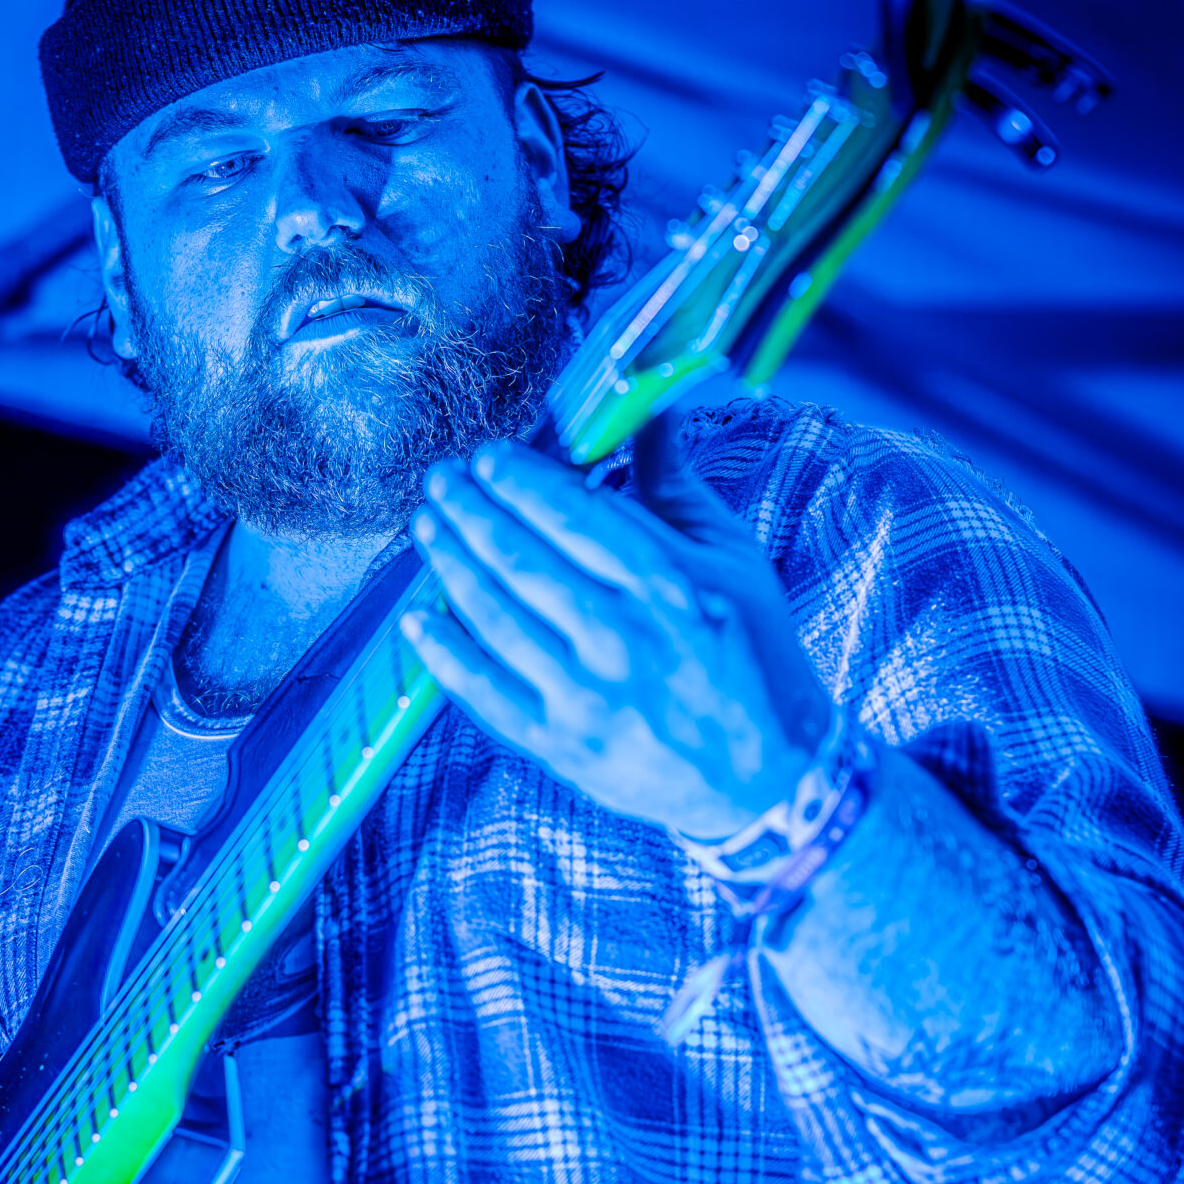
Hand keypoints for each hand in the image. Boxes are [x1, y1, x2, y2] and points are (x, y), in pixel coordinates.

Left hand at [405, 416, 831, 840]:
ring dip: (449, 564)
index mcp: (670, 585)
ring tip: (428, 526)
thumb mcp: (732, 560)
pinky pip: (485, 692)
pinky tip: (417, 619)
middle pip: (522, 560)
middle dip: (470, 511)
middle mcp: (624, 639)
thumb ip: (674, 486)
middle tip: (442, 480)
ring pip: (494, 617)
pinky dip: (444, 654)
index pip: (574, 516)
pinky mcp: (562, 744)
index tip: (487, 457)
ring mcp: (588, 696)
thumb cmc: (751, 657)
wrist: (767, 775)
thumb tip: (650, 409)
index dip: (519, 481)